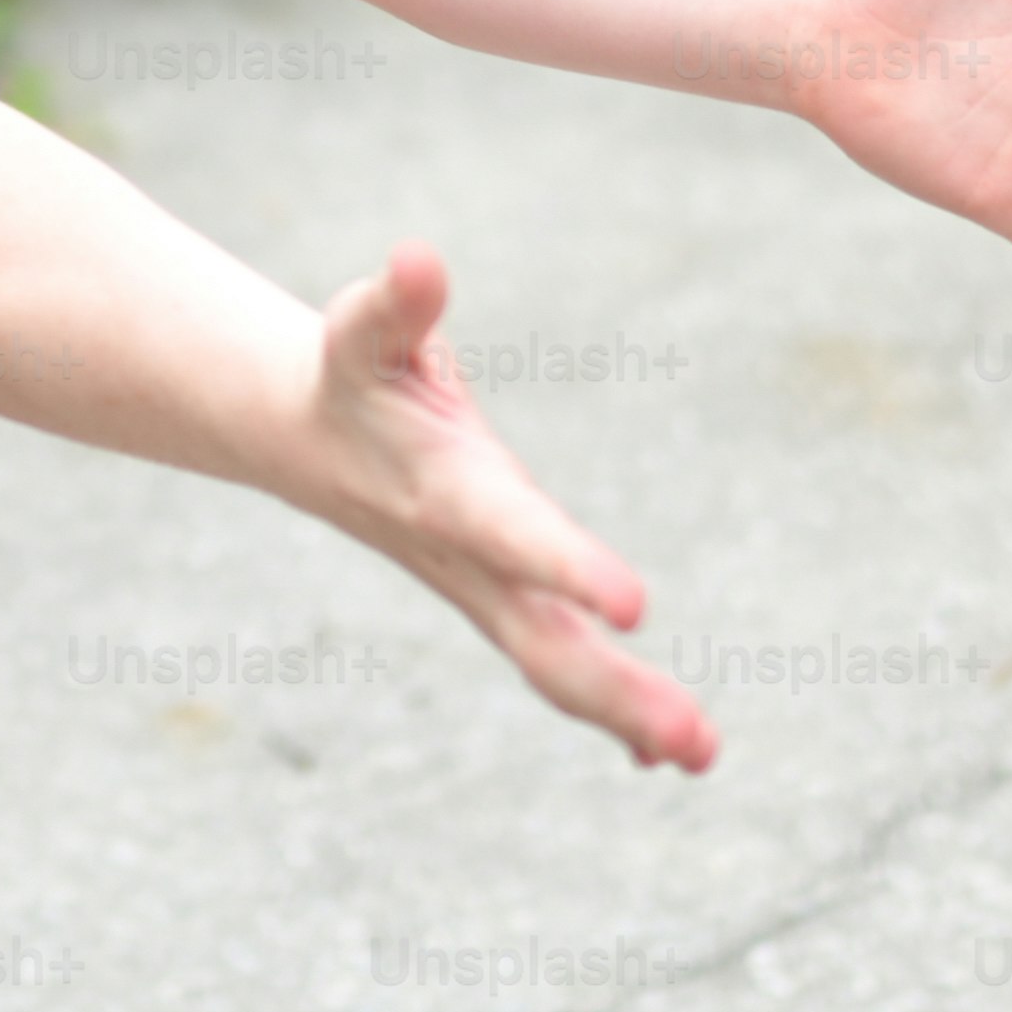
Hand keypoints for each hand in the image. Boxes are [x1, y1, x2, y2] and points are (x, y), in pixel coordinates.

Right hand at [290, 243, 714, 771]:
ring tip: (705, 753)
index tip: (637, 607)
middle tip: (698, 739)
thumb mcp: (365, 327)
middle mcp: (467, 558)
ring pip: (555, 666)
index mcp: (444, 492)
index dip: (569, 568)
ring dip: (629, 713)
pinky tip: (663, 752)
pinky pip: (553, 663)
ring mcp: (484, 588)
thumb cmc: (352, 368)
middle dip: (618, 690)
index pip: (513, 534)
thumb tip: (417, 258)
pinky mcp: (498, 595)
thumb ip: (396, 302)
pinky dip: (607, 712)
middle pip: (544, 642)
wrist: (305, 434)